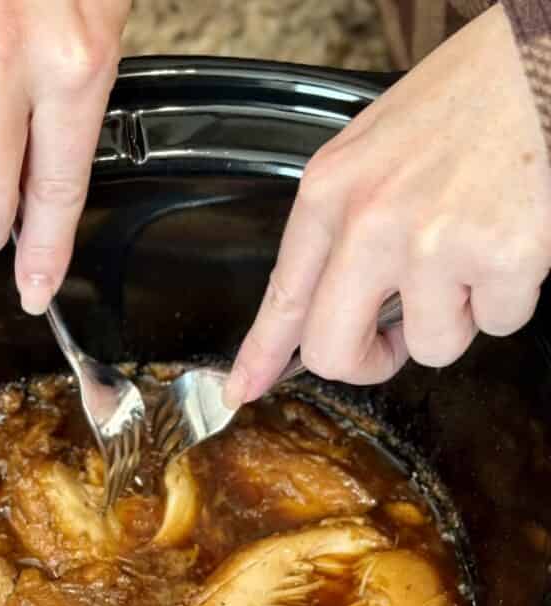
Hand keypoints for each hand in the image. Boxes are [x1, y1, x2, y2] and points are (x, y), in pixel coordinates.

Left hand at [225, 5, 550, 406]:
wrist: (546, 55)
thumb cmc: (471, 97)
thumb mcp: (375, 150)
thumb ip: (343, 225)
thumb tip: (324, 302)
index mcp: (331, 191)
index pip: (282, 296)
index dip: (260, 355)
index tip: (243, 390)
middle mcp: (370, 221)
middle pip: (333, 352)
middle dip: (368, 362)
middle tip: (395, 340)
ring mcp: (434, 242)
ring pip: (431, 347)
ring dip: (458, 315)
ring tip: (476, 249)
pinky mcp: (502, 257)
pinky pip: (498, 323)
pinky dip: (511, 294)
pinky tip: (515, 237)